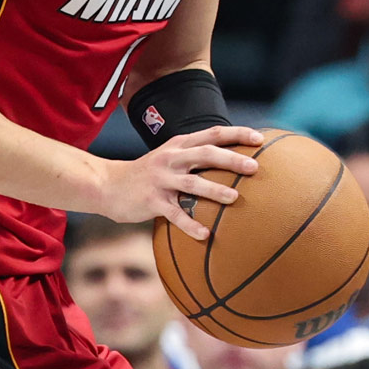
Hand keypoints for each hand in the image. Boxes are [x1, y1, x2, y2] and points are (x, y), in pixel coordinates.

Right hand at [99, 126, 262, 240]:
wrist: (108, 184)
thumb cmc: (147, 173)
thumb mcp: (169, 157)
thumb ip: (194, 156)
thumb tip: (232, 161)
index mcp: (178, 145)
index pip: (212, 134)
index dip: (236, 134)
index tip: (259, 139)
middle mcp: (170, 159)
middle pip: (205, 154)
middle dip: (231, 159)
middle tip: (254, 167)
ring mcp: (161, 180)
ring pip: (192, 183)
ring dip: (214, 190)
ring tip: (235, 198)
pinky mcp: (152, 201)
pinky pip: (175, 214)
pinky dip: (190, 225)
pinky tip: (205, 235)